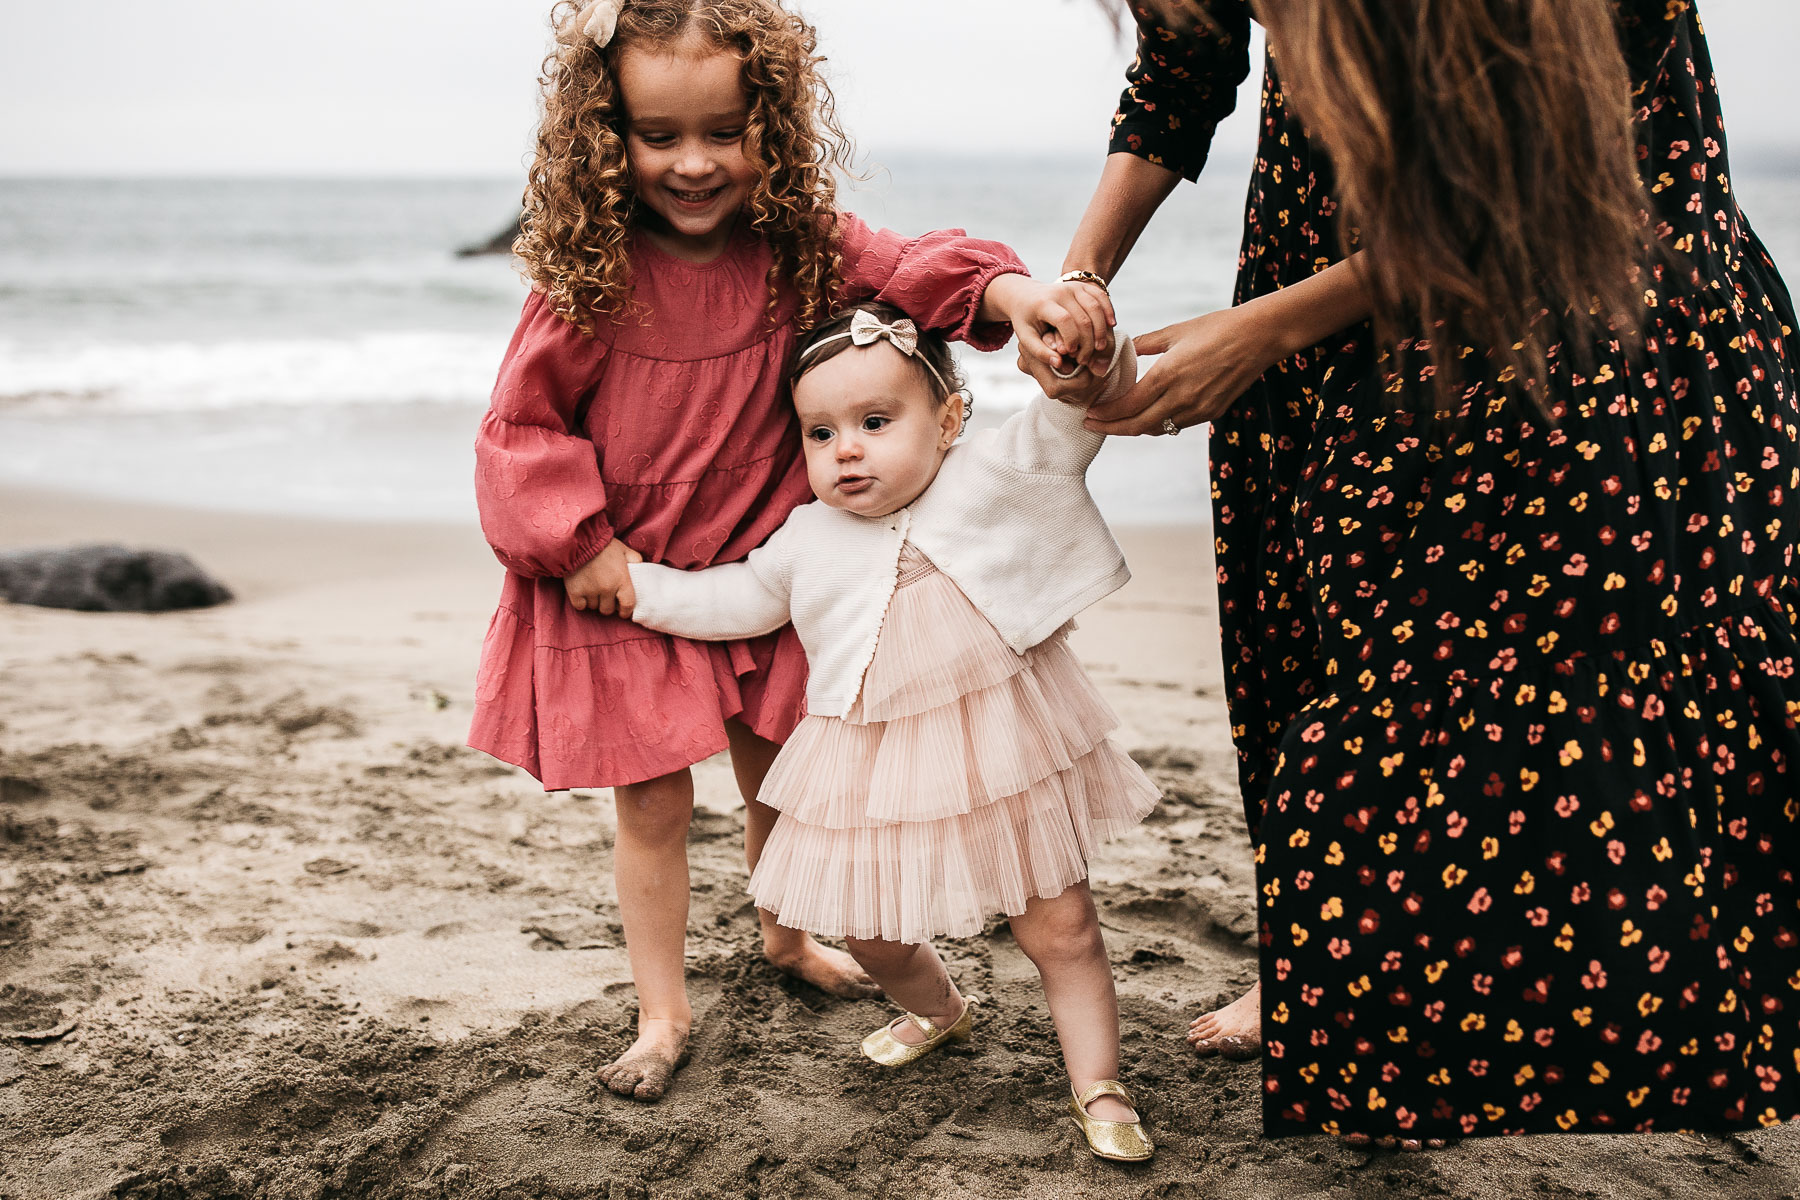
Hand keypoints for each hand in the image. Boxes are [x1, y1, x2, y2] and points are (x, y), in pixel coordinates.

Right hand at [564, 538, 642, 616]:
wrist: (578, 539)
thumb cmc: (603, 545)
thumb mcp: (624, 550)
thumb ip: (635, 560)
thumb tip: (640, 569)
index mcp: (622, 580)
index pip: (628, 605)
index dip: (626, 611)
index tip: (623, 611)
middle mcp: (607, 588)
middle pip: (608, 609)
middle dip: (608, 604)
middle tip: (605, 595)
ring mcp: (590, 591)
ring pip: (594, 607)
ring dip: (594, 601)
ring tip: (593, 588)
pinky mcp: (575, 591)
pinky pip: (580, 606)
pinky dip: (581, 601)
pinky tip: (582, 591)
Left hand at [984, 275, 1116, 395]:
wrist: (1026, 294)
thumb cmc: (1026, 320)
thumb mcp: (1026, 337)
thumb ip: (1040, 352)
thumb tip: (1059, 364)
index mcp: (1043, 303)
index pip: (1064, 320)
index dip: (1072, 339)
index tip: (1071, 353)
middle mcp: (1060, 291)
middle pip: (1083, 317)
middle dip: (1088, 341)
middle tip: (1085, 358)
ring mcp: (1073, 286)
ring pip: (1095, 307)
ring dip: (1101, 330)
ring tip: (1099, 348)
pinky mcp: (1082, 285)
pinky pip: (1101, 296)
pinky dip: (1108, 310)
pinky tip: (1111, 326)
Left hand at [1083, 305, 1287, 435]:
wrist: (1258, 337)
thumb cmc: (1217, 327)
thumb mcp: (1176, 331)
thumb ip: (1147, 344)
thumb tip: (1127, 348)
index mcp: (1167, 375)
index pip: (1127, 406)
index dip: (1106, 414)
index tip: (1089, 413)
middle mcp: (1180, 398)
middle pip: (1137, 425)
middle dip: (1111, 428)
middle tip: (1091, 425)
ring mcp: (1198, 409)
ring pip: (1157, 428)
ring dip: (1134, 427)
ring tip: (1116, 421)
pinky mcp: (1211, 412)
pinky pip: (1176, 425)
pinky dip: (1157, 423)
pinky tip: (1147, 415)